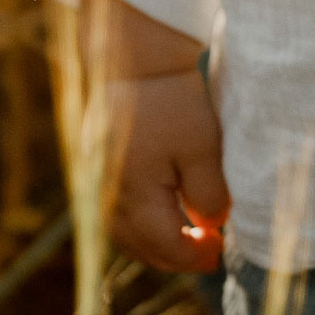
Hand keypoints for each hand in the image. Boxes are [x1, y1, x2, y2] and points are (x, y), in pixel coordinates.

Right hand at [81, 0, 230, 271]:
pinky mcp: (94, 169)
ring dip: (156, 243)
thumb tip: (212, 226)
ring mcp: (98, 186)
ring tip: (187, 236)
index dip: (195, 256)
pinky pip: (116, 213)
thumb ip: (208, 194)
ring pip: (126, 235)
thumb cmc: (172, 101)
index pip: (166, 248)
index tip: (220, 248)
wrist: (134, 58)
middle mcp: (109, 200)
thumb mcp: (202, 147)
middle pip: (142, 248)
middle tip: (208, 250)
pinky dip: (140, 223)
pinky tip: (161, 213)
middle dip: (176, 255)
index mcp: (135, 198)